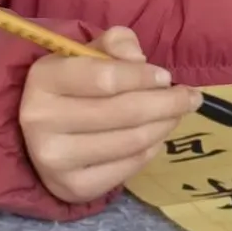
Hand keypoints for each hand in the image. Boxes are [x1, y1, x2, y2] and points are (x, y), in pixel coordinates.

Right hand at [19, 27, 201, 203]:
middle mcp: (42, 120)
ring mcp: (54, 159)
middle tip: (190, 98)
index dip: (143, 77)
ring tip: (175, 115)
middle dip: (167, 103)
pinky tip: (154, 138)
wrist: (40, 134)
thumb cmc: (72, 86)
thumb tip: (139, 58)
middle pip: (125, 112)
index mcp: (45, 78)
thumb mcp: (88, 54)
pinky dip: (150, 151)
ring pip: (131, 141)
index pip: (105, 78)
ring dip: (164, 126)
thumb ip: (116, 44)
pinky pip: (127, 168)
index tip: (166, 77)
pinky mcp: (72, 187)